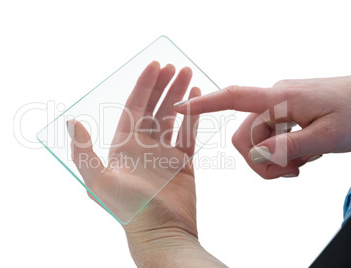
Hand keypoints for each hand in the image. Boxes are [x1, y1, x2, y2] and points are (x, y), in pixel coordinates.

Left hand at [67, 62, 225, 266]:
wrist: (161, 234)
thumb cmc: (128, 210)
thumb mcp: (98, 181)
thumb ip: (84, 151)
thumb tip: (72, 122)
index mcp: (123, 146)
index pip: (134, 107)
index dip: (144, 85)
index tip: (155, 65)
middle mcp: (143, 147)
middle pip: (154, 108)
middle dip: (164, 86)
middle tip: (176, 66)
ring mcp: (164, 154)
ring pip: (173, 118)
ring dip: (180, 97)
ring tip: (189, 76)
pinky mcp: (183, 163)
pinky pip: (188, 134)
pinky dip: (194, 117)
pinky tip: (198, 100)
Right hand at [175, 76, 350, 178]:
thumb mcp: (328, 136)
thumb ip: (289, 147)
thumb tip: (257, 156)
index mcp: (281, 98)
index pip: (234, 97)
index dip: (205, 104)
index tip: (180, 108)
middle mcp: (275, 99)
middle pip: (245, 136)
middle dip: (261, 161)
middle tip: (290, 173)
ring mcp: (280, 107)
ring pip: (258, 141)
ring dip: (275, 159)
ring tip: (302, 163)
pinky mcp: (286, 114)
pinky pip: (271, 138)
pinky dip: (282, 153)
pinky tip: (303, 156)